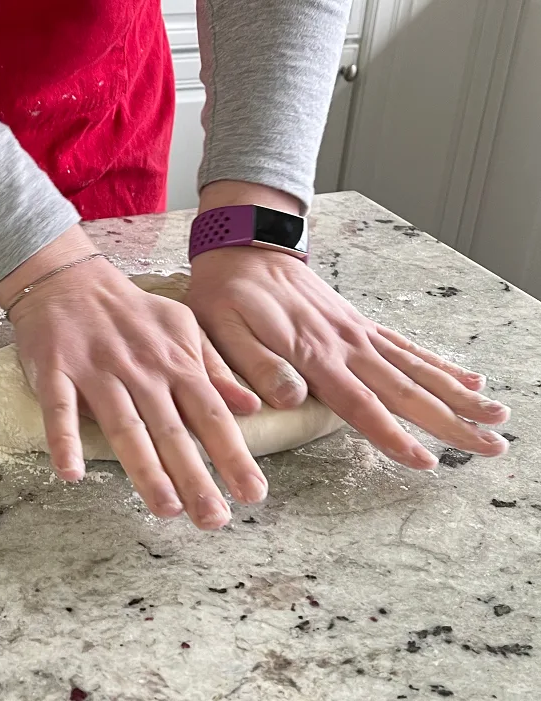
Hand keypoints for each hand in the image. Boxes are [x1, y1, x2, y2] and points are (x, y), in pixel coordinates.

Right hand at [0, 225, 265, 529]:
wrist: (73, 278)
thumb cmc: (133, 312)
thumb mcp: (184, 329)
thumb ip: (214, 367)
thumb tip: (251, 405)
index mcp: (175, 362)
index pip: (211, 414)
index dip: (233, 455)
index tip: (252, 494)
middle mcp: (142, 370)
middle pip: (172, 429)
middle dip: (196, 476)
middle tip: (214, 519)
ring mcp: (98, 370)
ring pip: (125, 425)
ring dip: (145, 468)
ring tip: (166, 507)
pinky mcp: (57, 369)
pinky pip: (59, 408)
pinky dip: (64, 439)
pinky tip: (71, 473)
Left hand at [187, 248, 510, 469]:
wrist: (245, 248)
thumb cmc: (229, 293)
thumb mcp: (223, 329)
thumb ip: (255, 364)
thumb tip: (292, 398)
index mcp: (313, 354)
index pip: (361, 404)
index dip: (393, 435)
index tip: (427, 460)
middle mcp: (345, 345)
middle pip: (405, 390)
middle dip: (450, 422)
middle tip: (491, 447)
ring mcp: (357, 332)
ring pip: (417, 369)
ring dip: (458, 395)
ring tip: (496, 416)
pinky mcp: (358, 323)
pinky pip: (405, 346)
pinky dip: (438, 363)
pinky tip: (466, 378)